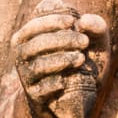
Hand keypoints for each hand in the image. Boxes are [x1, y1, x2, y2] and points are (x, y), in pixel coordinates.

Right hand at [11, 0, 109, 117]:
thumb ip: (94, 25)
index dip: (51, 22)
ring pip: (38, 67)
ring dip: (61, 60)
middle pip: (36, 45)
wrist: (78, 95)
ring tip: (81, 58)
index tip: (72, 21)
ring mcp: (28, 77)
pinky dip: (54, 84)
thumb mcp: (93, 39)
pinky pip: (41, 90)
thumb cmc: (83, 56)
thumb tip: (84, 21)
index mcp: (30, 38)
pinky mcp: (35, 96)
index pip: (33, 26)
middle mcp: (24, 57)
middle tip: (84, 41)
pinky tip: (66, 81)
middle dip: (62, 40)